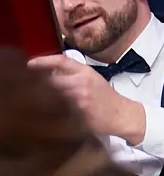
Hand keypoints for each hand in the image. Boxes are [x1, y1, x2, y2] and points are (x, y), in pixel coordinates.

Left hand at [29, 54, 147, 142]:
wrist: (122, 115)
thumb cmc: (105, 97)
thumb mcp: (92, 79)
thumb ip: (72, 75)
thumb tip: (48, 73)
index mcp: (86, 72)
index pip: (61, 61)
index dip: (44, 61)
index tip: (30, 64)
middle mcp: (83, 82)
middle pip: (53, 80)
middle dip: (43, 85)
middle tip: (35, 89)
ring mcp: (81, 97)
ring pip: (55, 95)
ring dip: (48, 98)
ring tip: (46, 102)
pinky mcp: (80, 112)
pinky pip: (61, 109)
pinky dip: (56, 110)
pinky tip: (57, 112)